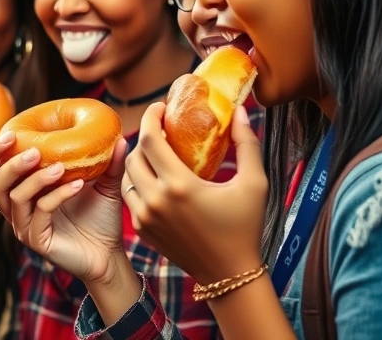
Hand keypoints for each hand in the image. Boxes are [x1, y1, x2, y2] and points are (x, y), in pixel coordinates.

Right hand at [0, 130, 128, 285]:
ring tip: (60, 166)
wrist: (109, 255)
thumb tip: (120, 137)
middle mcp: (17, 209)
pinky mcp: (37, 240)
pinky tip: (77, 185)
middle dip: (6, 161)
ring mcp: (25, 226)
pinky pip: (40, 212)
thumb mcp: (103, 185)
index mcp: (21, 191)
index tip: (11, 133)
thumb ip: (108, 162)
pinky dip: (57, 195)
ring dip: (35, 177)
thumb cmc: (99, 219)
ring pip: (13, 196)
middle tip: (32, 149)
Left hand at [122, 103, 267, 283]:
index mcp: (179, 186)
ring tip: (158, 152)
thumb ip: (247, 144)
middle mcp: (156, 200)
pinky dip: (137, 182)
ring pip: (127, 175)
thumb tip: (241, 111)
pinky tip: (155, 176)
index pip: (150, 138)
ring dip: (139, 159)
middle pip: (134, 154)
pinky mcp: (142, 229)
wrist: (229, 274)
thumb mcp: (254, 184)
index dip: (151, 116)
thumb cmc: (245, 228)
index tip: (161, 107)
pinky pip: (129, 196)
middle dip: (146, 137)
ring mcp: (145, 216)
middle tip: (163, 129)